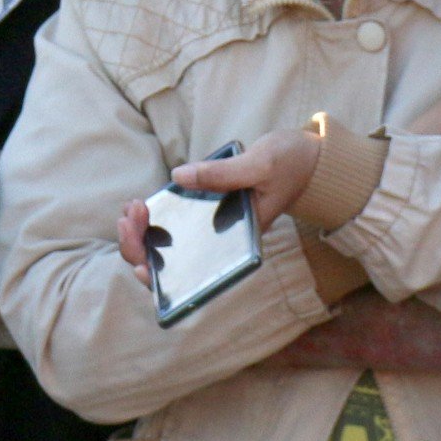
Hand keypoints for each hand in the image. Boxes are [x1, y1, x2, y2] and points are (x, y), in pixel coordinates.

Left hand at [114, 132, 315, 284]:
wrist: (308, 161)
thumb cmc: (290, 165)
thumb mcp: (260, 165)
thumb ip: (222, 173)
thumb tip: (179, 178)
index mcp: (239, 245)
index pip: (194, 278)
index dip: (162, 280)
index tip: (141, 263)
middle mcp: (222, 245)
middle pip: (170, 265)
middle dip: (140, 245)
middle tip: (132, 214)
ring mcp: (211, 232)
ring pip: (165, 248)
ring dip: (140, 233)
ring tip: (132, 209)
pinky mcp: (206, 216)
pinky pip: (171, 227)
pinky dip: (151, 220)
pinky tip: (139, 204)